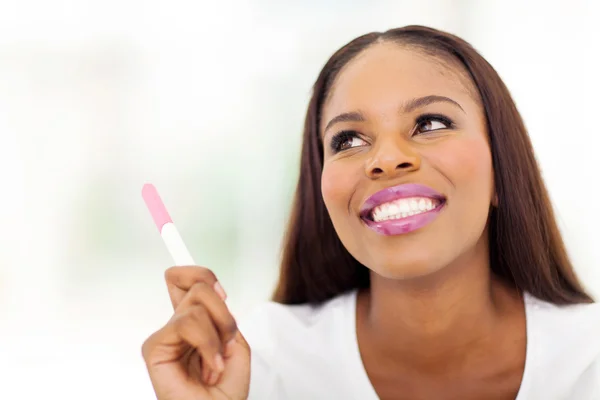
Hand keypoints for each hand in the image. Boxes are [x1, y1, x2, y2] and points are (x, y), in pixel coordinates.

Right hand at [142, 266, 250, 399]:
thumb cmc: (227, 390)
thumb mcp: (235, 342)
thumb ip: (222, 313)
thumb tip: (209, 288)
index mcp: (196, 321)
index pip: (187, 279)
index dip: (201, 274)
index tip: (223, 291)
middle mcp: (179, 324)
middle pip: (197, 284)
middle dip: (223, 312)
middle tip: (228, 339)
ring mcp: (165, 334)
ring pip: (196, 304)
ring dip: (218, 334)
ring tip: (217, 362)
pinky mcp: (154, 347)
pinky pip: (186, 323)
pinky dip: (207, 344)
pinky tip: (209, 367)